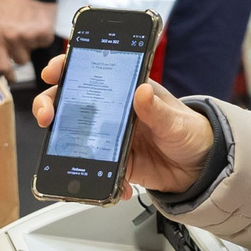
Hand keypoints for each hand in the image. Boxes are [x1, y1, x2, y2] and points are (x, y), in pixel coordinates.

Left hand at [0, 0, 59, 76]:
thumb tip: (2, 58)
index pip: (1, 65)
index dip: (7, 73)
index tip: (11, 77)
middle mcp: (12, 38)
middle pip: (20, 60)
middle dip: (22, 51)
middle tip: (23, 35)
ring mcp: (29, 37)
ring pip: (33, 51)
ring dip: (32, 42)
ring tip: (30, 24)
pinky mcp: (45, 33)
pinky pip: (44, 42)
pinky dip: (43, 34)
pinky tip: (39, 21)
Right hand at [33, 61, 214, 195]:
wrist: (202, 168)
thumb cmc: (192, 132)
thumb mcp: (176, 119)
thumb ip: (157, 109)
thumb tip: (142, 92)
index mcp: (127, 90)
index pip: (91, 70)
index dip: (68, 66)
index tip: (54, 70)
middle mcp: (113, 111)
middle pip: (71, 102)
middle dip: (51, 105)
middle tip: (48, 116)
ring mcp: (110, 137)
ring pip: (74, 135)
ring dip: (62, 143)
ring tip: (61, 151)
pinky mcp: (115, 163)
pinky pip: (95, 168)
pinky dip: (97, 177)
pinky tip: (116, 183)